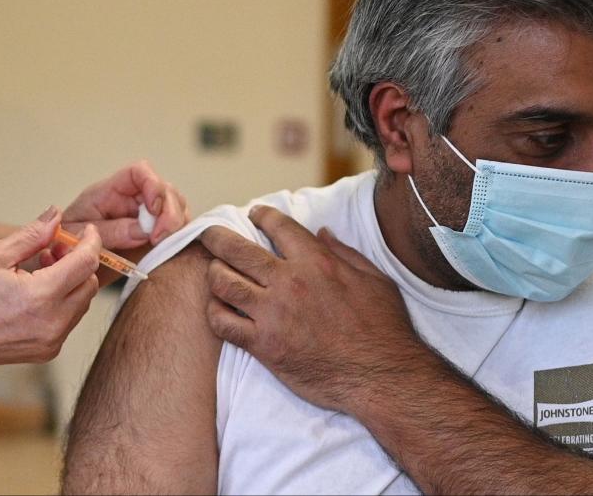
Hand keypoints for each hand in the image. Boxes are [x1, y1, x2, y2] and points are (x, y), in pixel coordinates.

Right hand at [0, 208, 100, 370]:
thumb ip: (33, 234)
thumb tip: (57, 215)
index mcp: (42, 296)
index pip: (86, 263)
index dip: (91, 241)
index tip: (87, 230)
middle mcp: (53, 323)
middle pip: (89, 283)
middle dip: (78, 262)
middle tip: (52, 249)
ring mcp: (52, 342)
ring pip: (81, 303)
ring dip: (70, 282)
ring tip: (41, 269)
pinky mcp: (46, 352)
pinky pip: (69, 320)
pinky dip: (62, 302)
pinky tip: (36, 292)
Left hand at [59, 160, 188, 250]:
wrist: (62, 266)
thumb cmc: (63, 243)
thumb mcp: (77, 235)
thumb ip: (109, 231)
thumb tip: (142, 230)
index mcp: (110, 192)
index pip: (139, 172)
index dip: (152, 185)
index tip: (154, 210)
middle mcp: (131, 201)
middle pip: (165, 190)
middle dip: (170, 212)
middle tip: (159, 238)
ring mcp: (144, 219)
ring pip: (176, 209)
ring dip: (176, 226)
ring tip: (162, 247)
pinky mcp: (152, 239)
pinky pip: (175, 232)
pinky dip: (177, 240)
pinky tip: (166, 253)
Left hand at [199, 206, 425, 414]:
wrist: (383, 378)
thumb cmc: (384, 329)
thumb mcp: (375, 280)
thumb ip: (344, 253)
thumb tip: (322, 232)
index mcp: (316, 262)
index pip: (276, 225)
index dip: (260, 215)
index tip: (254, 214)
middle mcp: (289, 283)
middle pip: (235, 249)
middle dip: (216, 236)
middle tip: (208, 234)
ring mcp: (272, 314)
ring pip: (222, 282)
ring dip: (214, 274)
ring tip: (215, 273)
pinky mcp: (264, 345)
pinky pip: (223, 323)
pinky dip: (215, 313)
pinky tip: (220, 310)